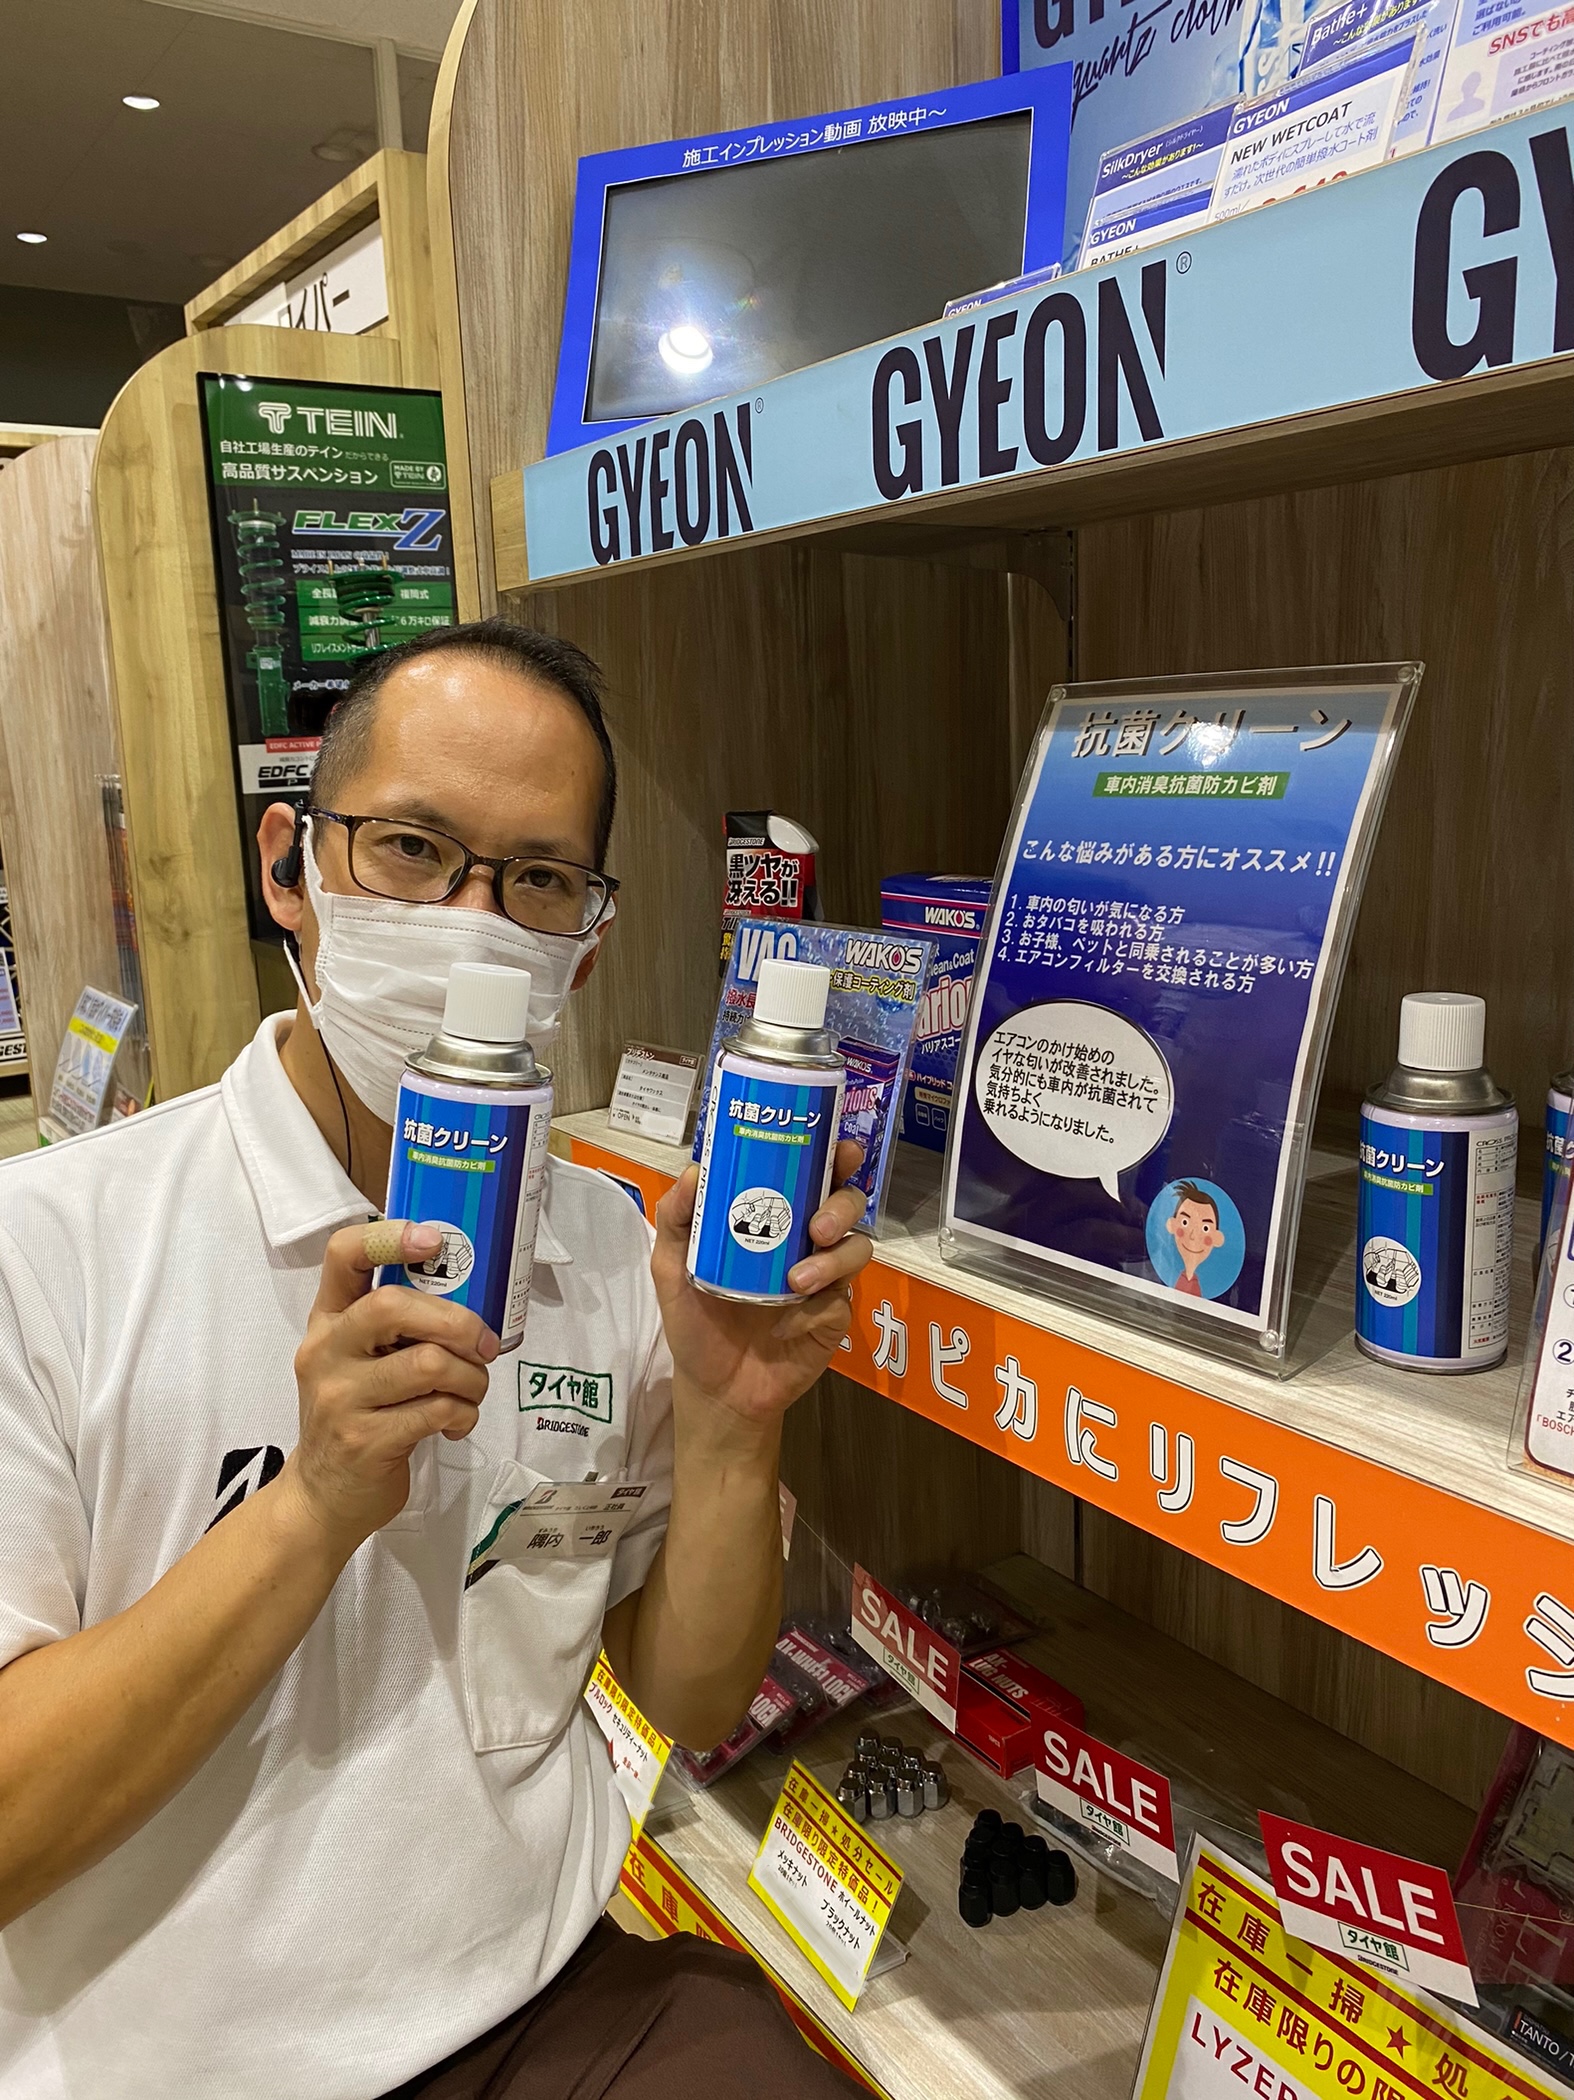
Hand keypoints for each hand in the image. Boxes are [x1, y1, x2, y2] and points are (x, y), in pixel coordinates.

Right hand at [286, 1221, 499, 1555]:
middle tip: (485, 1346)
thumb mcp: (359, 1361)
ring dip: (472, 1378)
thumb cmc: (357, 1414)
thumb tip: (472, 1296)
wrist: (323, 1496)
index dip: (390, 1237)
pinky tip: (457, 1423)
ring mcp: (341, 1398)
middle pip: (394, 1306)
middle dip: (459, 1323)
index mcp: (328, 1321)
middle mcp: (326, 1351)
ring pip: (430, 1364)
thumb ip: (395, 1327)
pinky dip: (464, 1414)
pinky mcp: (366, 1441)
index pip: (343, 1256)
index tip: (434, 1240)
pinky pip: (438, 1410)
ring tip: (472, 1391)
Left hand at [650, 1140, 872, 1432]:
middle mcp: (805, 1242)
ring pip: (857, 1246)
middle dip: (842, 1202)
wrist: (714, 1388)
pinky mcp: (834, 1316)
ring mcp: (825, 1279)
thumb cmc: (695, 1322)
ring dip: (834, 1255)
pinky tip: (790, 1314)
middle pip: (848, 1202)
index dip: (831, 1156)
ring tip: (799, 1276)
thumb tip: (693, 1170)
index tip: (837, 1146)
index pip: (811, 1175)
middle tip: (817, 1224)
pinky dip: (818, 1301)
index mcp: (773, 1219)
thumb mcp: (671, 1267)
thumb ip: (676, 1219)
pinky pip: (842, 1297)